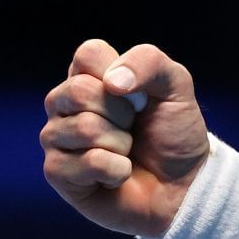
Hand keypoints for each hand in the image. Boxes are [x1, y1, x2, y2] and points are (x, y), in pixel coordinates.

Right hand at [41, 38, 209, 236]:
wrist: (183, 185)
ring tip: (125, 151)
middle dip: (122, 113)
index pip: (88, 54)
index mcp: (87, 75)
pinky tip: (117, 175)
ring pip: (84, 128)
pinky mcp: (57, 173)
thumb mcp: (176, 86)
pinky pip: (90, 162)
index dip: (121, 73)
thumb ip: (148, 62)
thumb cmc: (173, 133)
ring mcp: (56, 138)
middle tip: (132, 127)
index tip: (137, 94)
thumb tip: (111, 81)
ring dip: (121, 143)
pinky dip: (117, 170)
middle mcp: (64, 103)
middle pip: (79, 91)